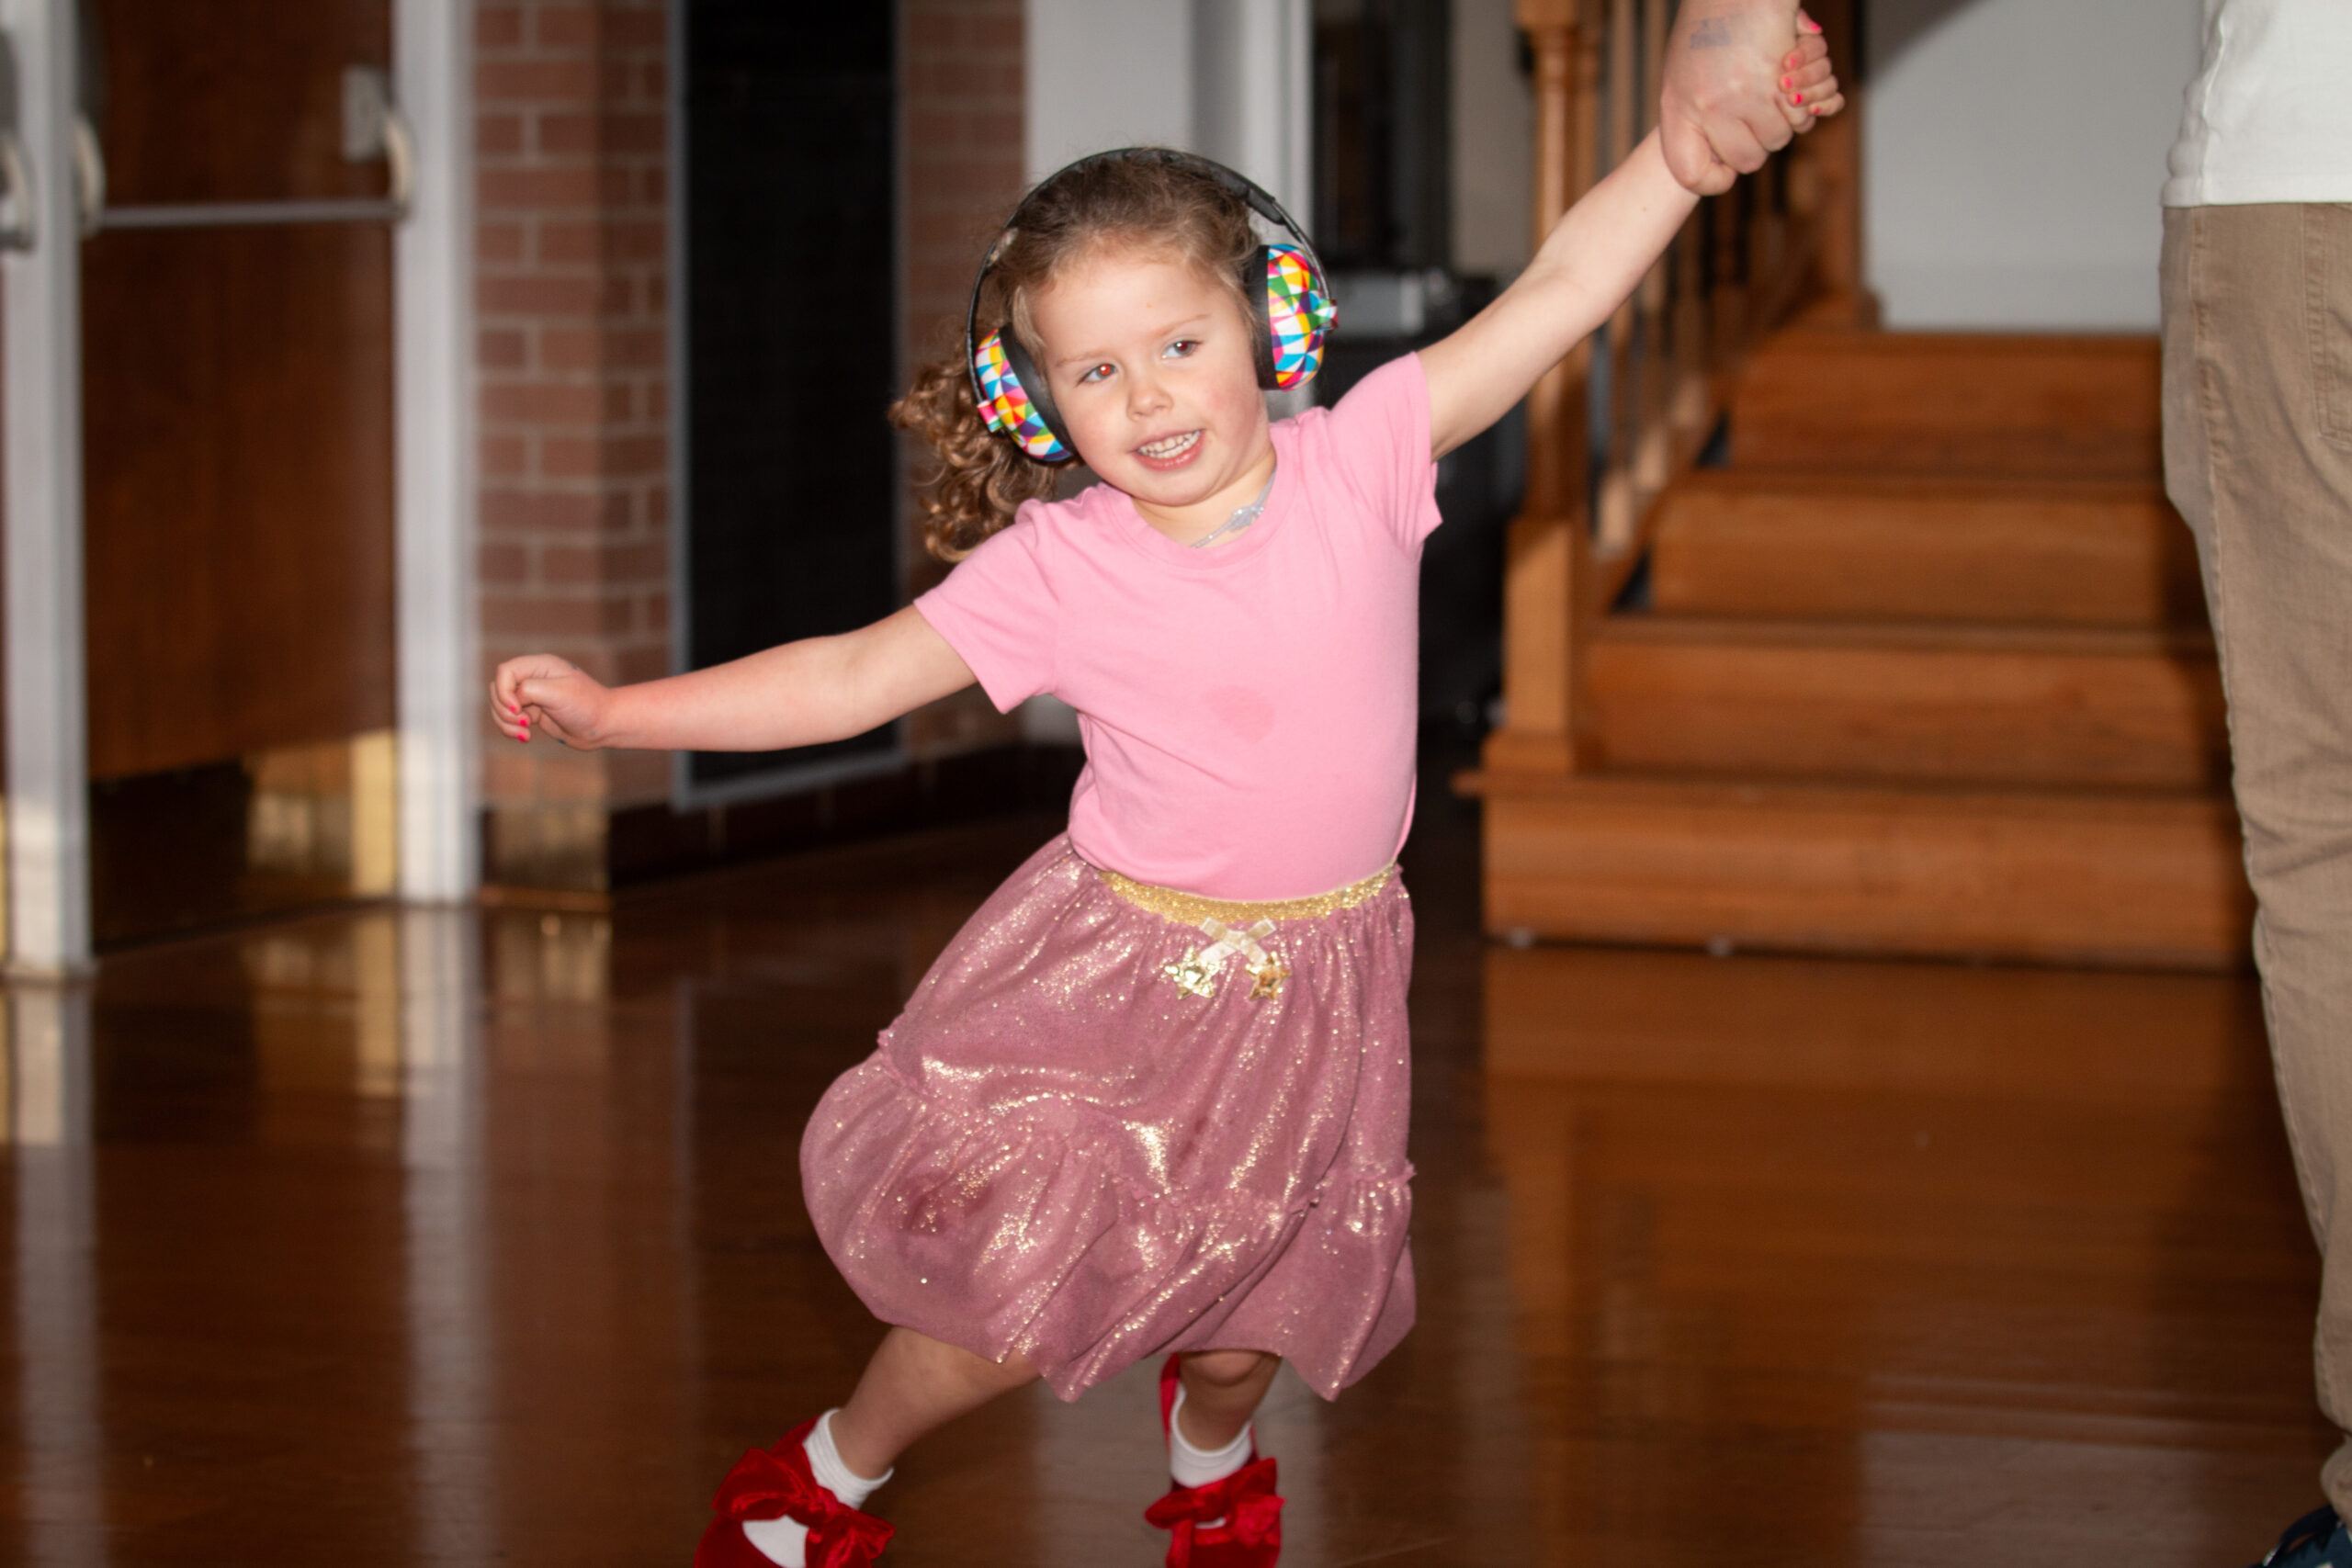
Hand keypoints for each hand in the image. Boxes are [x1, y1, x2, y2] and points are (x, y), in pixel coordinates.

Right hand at [490, 653, 610, 747]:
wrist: (605, 726)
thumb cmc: (587, 706)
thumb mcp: (558, 693)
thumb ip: (529, 690)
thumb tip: (511, 700)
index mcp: (540, 665)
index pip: (505, 671)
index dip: (504, 691)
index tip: (518, 709)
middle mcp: (533, 678)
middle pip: (498, 689)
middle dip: (503, 710)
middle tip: (525, 722)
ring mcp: (532, 696)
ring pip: (500, 707)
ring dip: (505, 723)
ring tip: (525, 733)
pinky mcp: (533, 713)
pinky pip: (509, 720)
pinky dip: (511, 730)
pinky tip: (526, 737)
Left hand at [1661, 4, 1844, 196]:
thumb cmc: (1711, 26)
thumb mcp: (1684, 73)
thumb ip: (1692, 115)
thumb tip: (1719, 165)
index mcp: (1677, 105)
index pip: (1689, 173)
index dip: (1711, 180)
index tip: (1725, 169)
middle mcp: (1705, 107)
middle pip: (1745, 161)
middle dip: (1757, 145)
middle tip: (1757, 118)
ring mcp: (1741, 97)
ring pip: (1777, 140)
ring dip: (1782, 120)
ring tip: (1772, 91)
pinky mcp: (1774, 84)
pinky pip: (1798, 118)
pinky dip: (1802, 103)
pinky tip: (1788, 79)